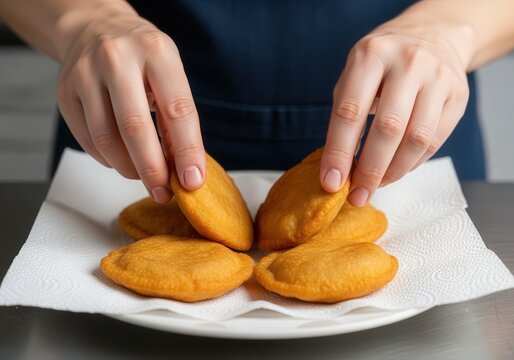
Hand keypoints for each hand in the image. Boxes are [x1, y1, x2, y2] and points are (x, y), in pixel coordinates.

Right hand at [57, 10, 204, 202]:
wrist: (95, 28)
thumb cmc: (142, 58)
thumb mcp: (169, 73)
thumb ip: (177, 117)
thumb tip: (184, 168)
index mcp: (156, 52)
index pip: (177, 110)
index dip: (187, 151)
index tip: (193, 181)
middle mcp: (117, 59)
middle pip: (135, 128)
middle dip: (153, 170)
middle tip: (164, 192)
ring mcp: (84, 74)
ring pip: (106, 140)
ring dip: (129, 169)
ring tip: (144, 175)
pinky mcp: (64, 93)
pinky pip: (88, 141)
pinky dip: (109, 159)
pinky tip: (122, 158)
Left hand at [320, 20, 471, 205]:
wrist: (431, 36)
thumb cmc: (381, 65)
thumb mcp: (354, 76)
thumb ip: (345, 117)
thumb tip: (338, 169)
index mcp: (371, 55)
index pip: (350, 112)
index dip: (339, 152)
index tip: (331, 182)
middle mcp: (408, 63)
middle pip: (388, 129)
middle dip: (369, 170)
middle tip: (357, 195)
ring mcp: (438, 78)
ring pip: (416, 139)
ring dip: (393, 172)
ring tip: (375, 185)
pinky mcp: (458, 96)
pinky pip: (435, 141)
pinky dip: (411, 163)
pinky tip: (396, 169)